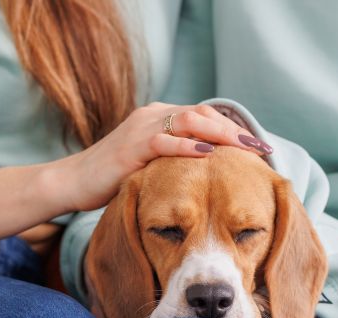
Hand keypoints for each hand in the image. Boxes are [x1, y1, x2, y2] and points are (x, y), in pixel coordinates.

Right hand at [49, 103, 271, 211]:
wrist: (75, 183)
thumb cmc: (118, 178)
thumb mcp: (155, 165)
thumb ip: (180, 160)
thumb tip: (217, 170)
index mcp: (162, 118)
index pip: (206, 116)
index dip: (235, 130)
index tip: (260, 148)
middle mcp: (154, 116)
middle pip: (204, 114)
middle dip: (235, 131)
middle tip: (261, 148)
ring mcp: (142, 127)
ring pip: (189, 121)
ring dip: (220, 134)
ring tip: (245, 148)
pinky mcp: (131, 145)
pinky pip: (163, 141)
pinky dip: (187, 146)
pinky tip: (209, 154)